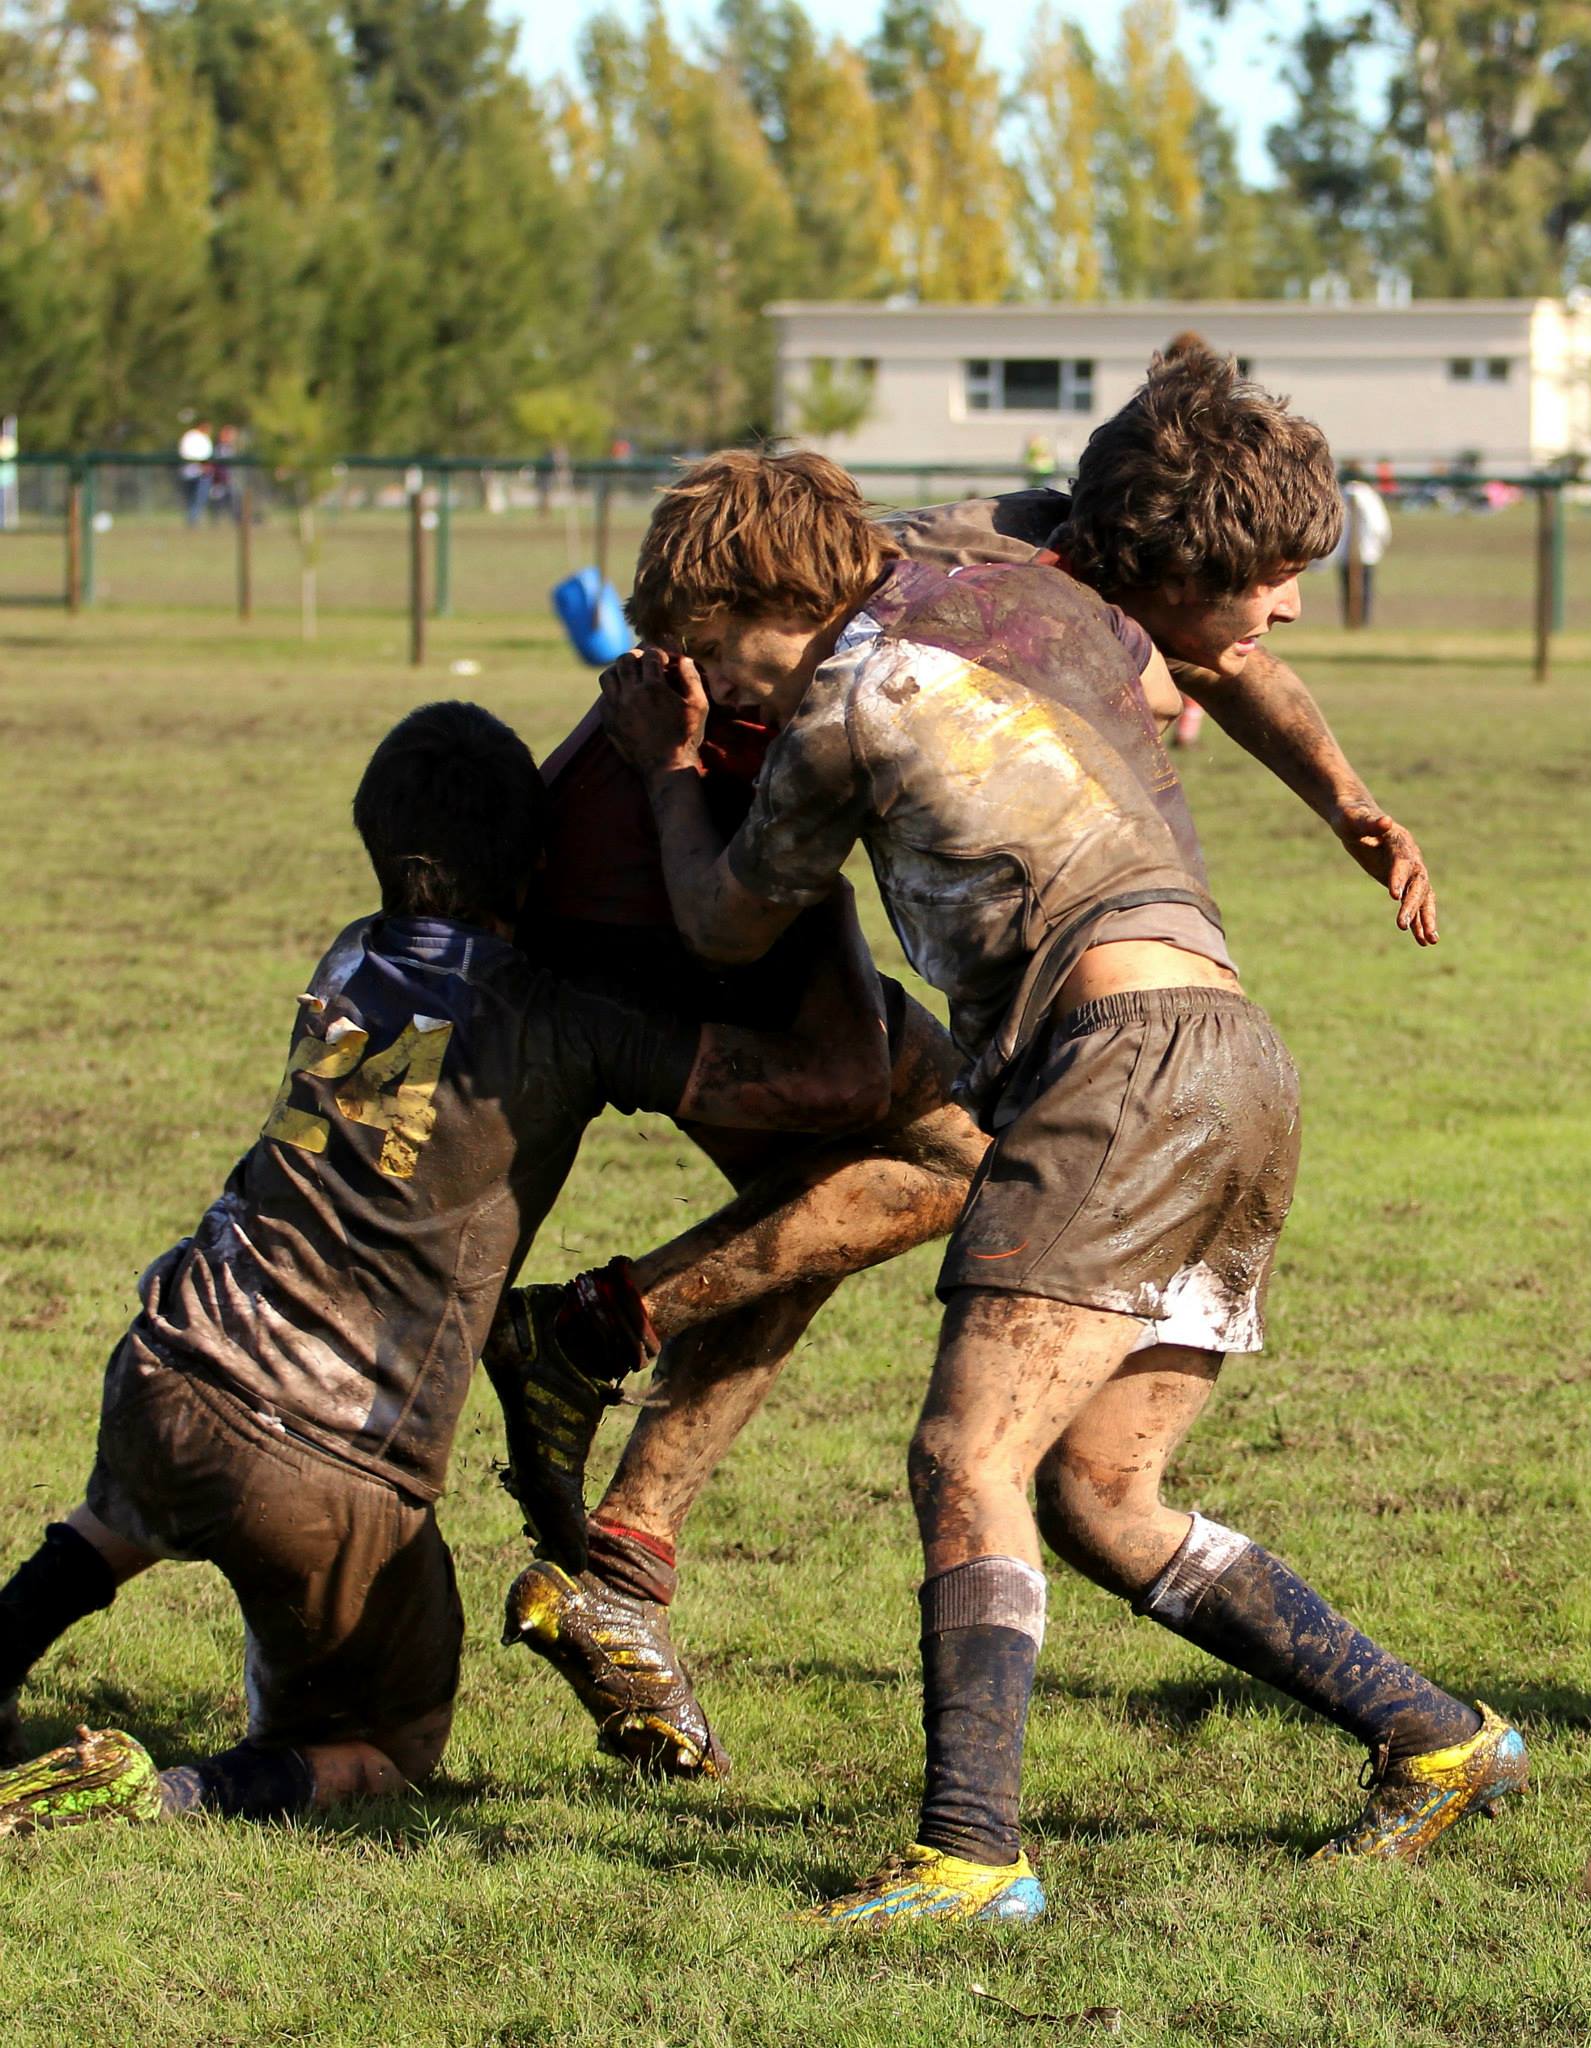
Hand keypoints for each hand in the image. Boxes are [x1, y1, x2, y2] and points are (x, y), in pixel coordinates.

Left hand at [599, 646, 708, 781]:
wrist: (666, 767)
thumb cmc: (686, 735)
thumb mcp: (698, 705)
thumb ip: (691, 677)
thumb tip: (683, 658)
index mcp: (653, 687)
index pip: (649, 655)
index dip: (658, 653)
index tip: (664, 660)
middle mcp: (630, 693)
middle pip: (625, 660)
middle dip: (636, 656)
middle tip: (645, 663)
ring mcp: (616, 707)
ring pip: (608, 675)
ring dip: (618, 671)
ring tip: (630, 676)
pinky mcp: (608, 721)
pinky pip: (603, 697)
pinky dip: (613, 692)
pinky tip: (624, 697)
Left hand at [1331, 803, 1438, 945]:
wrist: (1357, 819)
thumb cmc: (1352, 818)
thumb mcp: (1354, 819)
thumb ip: (1369, 821)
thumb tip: (1386, 821)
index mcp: (1400, 841)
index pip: (1402, 862)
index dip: (1399, 878)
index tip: (1393, 896)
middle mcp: (1411, 858)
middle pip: (1417, 884)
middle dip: (1412, 905)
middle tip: (1401, 924)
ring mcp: (1409, 872)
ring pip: (1423, 897)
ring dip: (1425, 919)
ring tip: (1430, 941)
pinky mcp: (1404, 883)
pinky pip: (1415, 904)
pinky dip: (1418, 922)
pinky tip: (1423, 941)